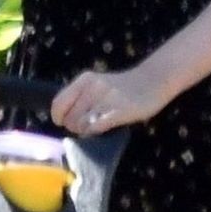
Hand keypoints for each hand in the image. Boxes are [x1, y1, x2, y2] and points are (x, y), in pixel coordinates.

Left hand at [50, 64, 169, 135]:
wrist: (152, 80)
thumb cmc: (122, 87)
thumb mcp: (97, 83)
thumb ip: (80, 96)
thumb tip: (63, 116)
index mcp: (84, 79)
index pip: (59, 103)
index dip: (58, 117)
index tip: (64, 122)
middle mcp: (92, 87)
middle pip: (69, 118)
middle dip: (74, 127)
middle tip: (85, 126)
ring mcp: (106, 98)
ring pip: (80, 125)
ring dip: (84, 131)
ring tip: (94, 127)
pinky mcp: (119, 111)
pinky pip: (96, 127)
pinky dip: (94, 132)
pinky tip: (101, 129)